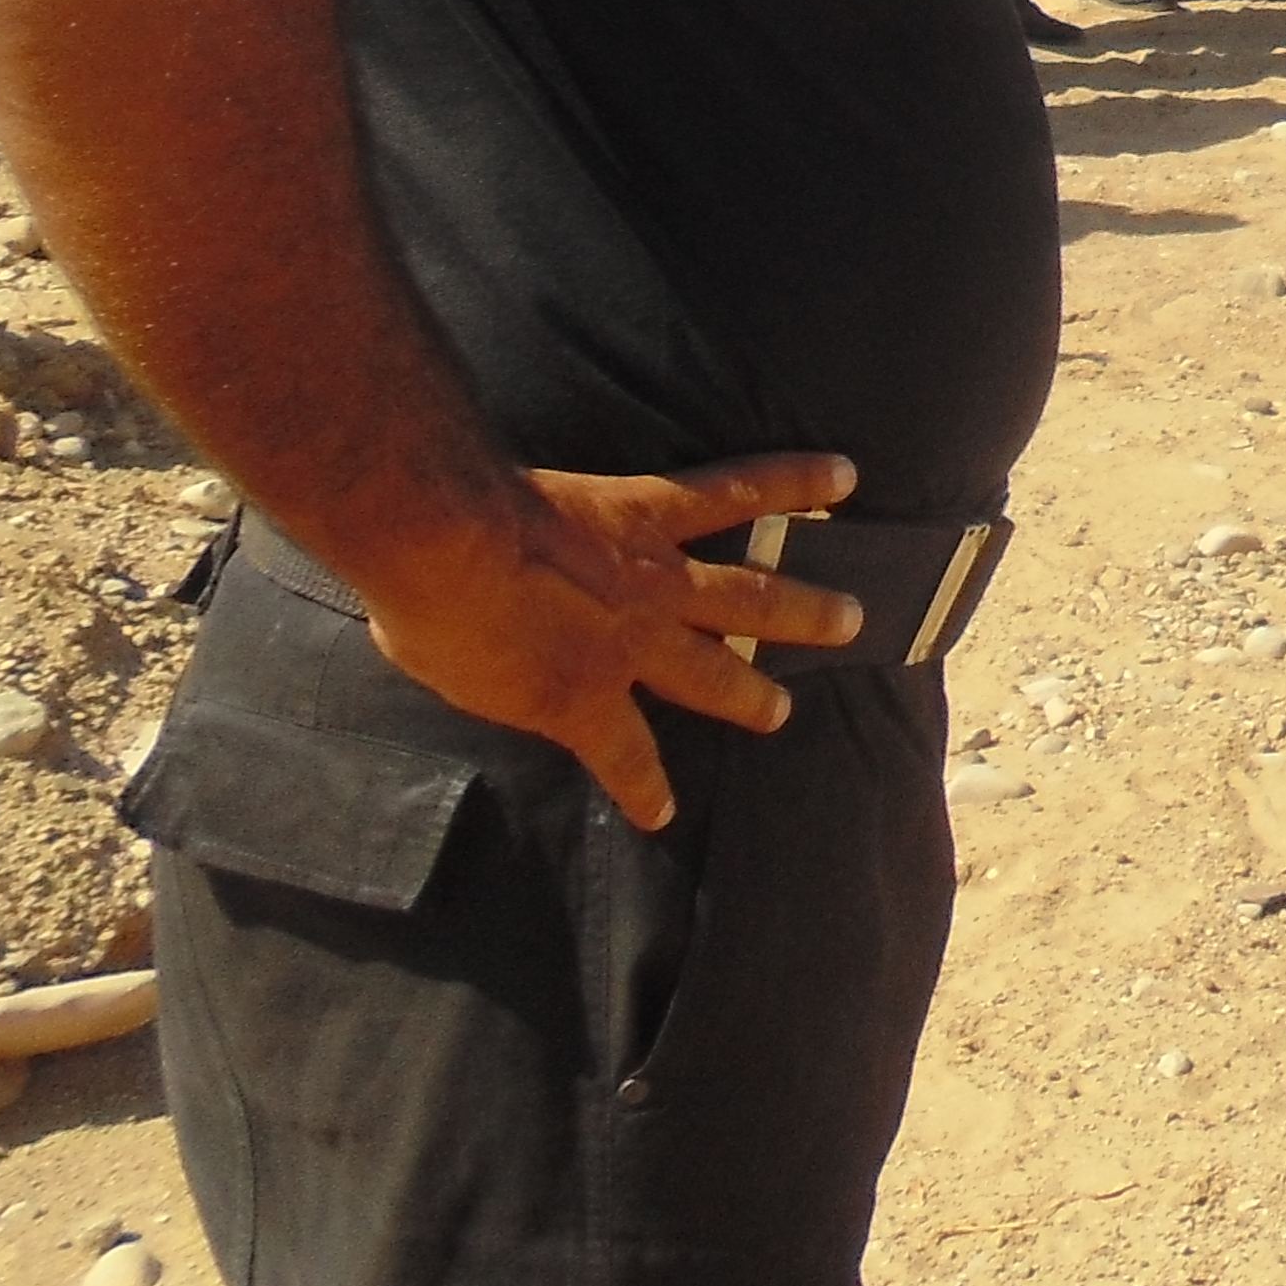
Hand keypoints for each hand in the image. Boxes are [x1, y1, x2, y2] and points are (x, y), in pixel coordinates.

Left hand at [358, 451, 869, 830]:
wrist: (447, 548)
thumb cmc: (432, 619)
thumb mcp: (455, 680)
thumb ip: (492, 679)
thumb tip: (483, 663)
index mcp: (584, 698)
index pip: (625, 756)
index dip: (644, 786)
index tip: (661, 810)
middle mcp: (637, 645)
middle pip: (709, 676)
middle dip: (747, 696)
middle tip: (783, 711)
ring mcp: (656, 577)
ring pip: (749, 596)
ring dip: (803, 608)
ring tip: (853, 614)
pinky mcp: (657, 510)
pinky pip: (738, 492)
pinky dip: (794, 481)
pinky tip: (843, 475)